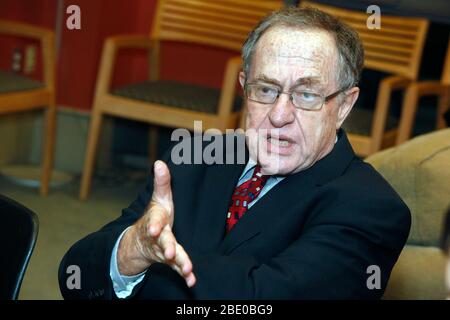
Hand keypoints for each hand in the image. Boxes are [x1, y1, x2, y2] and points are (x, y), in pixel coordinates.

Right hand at [117, 160, 195, 286]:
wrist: (141, 242)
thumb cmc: (155, 216)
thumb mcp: (159, 199)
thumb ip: (162, 183)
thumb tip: (159, 163)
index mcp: (156, 220)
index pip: (155, 221)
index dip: (154, 225)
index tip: (155, 229)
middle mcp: (158, 237)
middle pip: (162, 241)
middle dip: (166, 246)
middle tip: (169, 252)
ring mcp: (164, 250)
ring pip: (171, 257)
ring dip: (179, 262)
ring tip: (187, 269)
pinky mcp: (171, 261)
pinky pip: (177, 268)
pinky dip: (184, 274)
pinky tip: (191, 280)